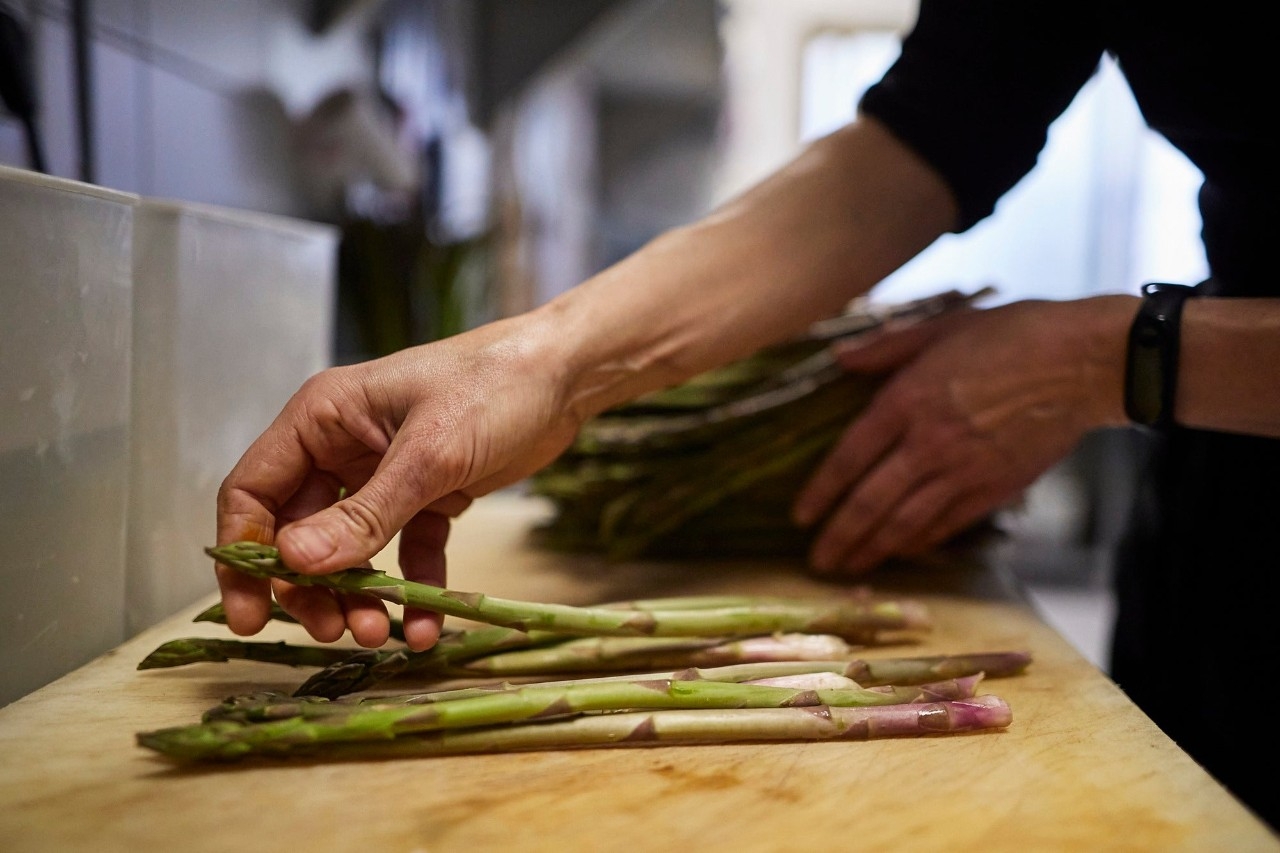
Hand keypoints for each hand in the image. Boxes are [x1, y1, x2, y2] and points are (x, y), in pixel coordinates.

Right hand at [215, 315, 583, 650]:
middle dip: (311, 588)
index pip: (253, 492)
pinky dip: (412, 588)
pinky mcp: (429, 495)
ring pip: (351, 548)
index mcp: (321, 418)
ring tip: (382, 634)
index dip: (243, 556)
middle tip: (336, 631)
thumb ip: (365, 513)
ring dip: (359, 595)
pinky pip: (407, 551)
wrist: (567, 375)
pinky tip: (425, 627)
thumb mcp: (429, 454)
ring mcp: (385, 472)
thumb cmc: (495, 386)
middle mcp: (343, 445)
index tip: (249, 617)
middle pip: (299, 532)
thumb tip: (295, 562)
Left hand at [792, 296, 1133, 573]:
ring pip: (907, 522)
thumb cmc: (1015, 334)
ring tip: (851, 568)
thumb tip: (840, 360)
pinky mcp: (997, 487)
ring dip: (874, 549)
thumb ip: (887, 347)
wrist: (1087, 362)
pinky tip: (904, 552)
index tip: (801, 517)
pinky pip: (948, 523)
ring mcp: (965, 470)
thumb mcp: (943, 327)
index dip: (822, 492)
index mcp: (908, 400)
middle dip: (840, 537)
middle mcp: (930, 443)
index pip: (850, 457)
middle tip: (817, 562)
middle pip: (872, 502)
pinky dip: (921, 542)